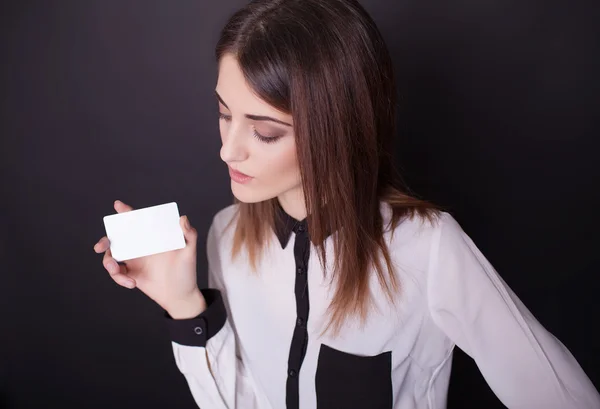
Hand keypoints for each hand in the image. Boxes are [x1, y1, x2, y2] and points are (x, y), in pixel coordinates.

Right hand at [94, 200, 205, 318]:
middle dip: (104, 240)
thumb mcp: (189, 253)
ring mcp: (134, 260)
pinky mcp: (130, 274)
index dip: (126, 212)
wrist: (180, 296)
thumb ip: (189, 235)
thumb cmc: (186, 272)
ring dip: (108, 262)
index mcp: (152, 237)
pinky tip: (132, 283)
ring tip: (116, 271)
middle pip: (116, 238)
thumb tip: (183, 218)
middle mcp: (140, 246)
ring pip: (111, 256)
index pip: (137, 221)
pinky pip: (116, 273)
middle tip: (100, 246)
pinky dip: (119, 278)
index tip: (118, 205)